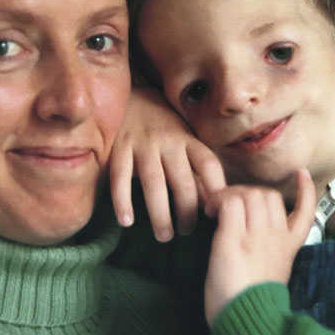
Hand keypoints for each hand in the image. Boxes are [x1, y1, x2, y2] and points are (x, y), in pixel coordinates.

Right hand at [109, 86, 225, 240]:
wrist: (130, 98)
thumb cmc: (164, 129)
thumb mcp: (184, 142)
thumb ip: (196, 170)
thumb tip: (211, 203)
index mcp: (189, 140)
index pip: (208, 165)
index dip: (215, 189)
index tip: (215, 212)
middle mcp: (168, 142)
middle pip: (183, 182)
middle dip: (187, 212)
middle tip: (186, 232)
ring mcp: (142, 145)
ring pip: (154, 184)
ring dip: (160, 213)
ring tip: (164, 235)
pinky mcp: (118, 149)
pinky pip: (120, 178)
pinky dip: (123, 201)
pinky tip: (126, 221)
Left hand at [204, 169, 315, 326]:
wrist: (249, 324)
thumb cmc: (253, 306)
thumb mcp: (272, 276)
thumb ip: (270, 252)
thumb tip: (254, 236)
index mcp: (288, 248)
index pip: (307, 212)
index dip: (306, 191)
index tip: (303, 175)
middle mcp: (275, 237)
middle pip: (269, 195)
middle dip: (248, 192)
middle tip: (229, 205)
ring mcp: (255, 236)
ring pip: (249, 194)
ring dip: (229, 195)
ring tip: (215, 209)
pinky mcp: (232, 240)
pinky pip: (231, 202)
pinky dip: (219, 198)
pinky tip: (211, 206)